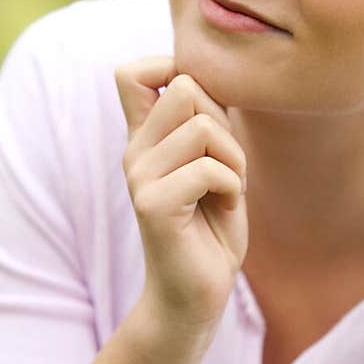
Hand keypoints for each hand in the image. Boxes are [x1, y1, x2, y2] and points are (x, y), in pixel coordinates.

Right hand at [115, 57, 248, 331]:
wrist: (196, 294)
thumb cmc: (212, 227)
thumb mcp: (213, 162)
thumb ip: (205, 120)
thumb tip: (211, 75)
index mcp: (144, 138)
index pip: (130, 72)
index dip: (173, 69)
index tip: (206, 110)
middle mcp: (134, 152)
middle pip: (184, 87)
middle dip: (224, 121)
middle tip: (227, 164)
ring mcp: (139, 178)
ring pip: (202, 128)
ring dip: (234, 159)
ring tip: (227, 188)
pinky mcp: (153, 205)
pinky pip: (208, 168)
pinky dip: (232, 186)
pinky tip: (225, 208)